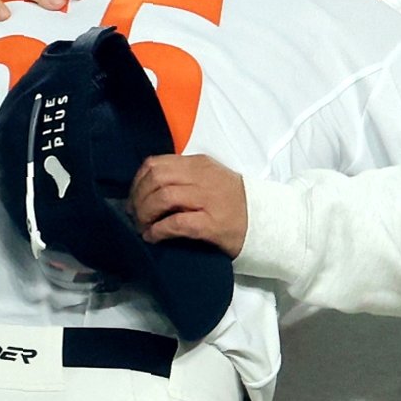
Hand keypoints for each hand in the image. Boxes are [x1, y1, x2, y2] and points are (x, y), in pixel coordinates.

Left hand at [131, 153, 246, 257]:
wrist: (266, 221)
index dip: (138, 182)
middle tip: (135, 215)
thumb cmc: (235, 202)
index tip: (134, 197)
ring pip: (163, 197)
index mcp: (200, 164)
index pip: (157, 164)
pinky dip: (159, 230)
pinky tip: (153, 237)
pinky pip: (176, 223)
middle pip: (156, 179)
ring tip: (143, 227)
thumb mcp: (210, 178)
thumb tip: (149, 187)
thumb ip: (184, 176)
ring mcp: (208, 200)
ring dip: (145, 214)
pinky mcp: (211, 224)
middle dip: (138, 198)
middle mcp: (202, 177)